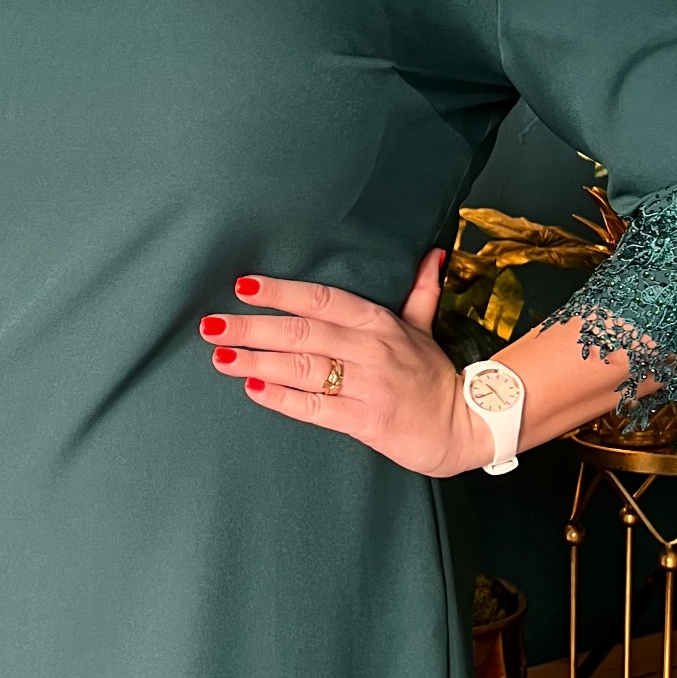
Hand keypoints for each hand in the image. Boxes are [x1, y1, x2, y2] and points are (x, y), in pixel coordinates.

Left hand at [200, 251, 494, 477]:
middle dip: (252, 327)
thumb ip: (420, 290)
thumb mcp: (425, 327)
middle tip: (212, 324)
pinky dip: (282, 397)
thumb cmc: (434, 375)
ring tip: (220, 355)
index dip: (280, 292)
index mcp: (378, 321)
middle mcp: (370, 348)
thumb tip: (432, 253)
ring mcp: (366, 385)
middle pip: (301, 332)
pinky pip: (315, 407)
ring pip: (303, 368)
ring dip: (257, 360)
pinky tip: (252, 387)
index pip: (321, 299)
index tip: (243, 286)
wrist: (464, 424)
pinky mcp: (365, 420)